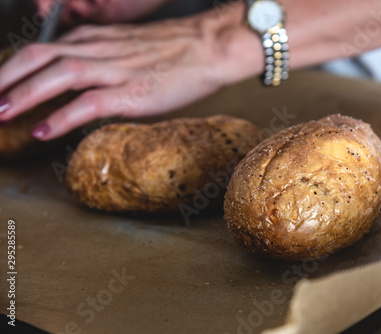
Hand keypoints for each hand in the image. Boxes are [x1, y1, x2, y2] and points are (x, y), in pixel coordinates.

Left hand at [0, 4, 261, 139]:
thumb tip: (84, 85)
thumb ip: (101, 60)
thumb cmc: (175, 50)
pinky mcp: (132, 90)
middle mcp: (97, 48)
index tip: (0, 86)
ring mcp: (114, 68)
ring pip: (56, 75)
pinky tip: (43, 132)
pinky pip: (88, 102)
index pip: (43, 48)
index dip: (13, 67)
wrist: (209, 46)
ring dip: (22, 94)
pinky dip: (61, 116)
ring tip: (0, 114)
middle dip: (5, 78)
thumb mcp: (128, 48)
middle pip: (38, 56)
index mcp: (95, 38)